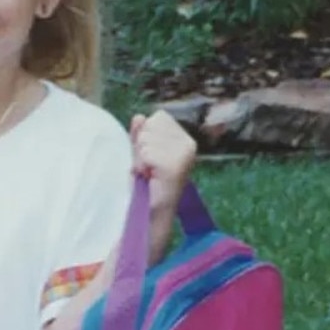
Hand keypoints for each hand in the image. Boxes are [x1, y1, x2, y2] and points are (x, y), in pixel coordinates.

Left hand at [131, 110, 197, 263]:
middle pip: (152, 124)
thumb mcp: (140, 153)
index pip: (158, 117)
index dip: (146, 136)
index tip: (149, 158)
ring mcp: (185, 155)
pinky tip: (148, 177)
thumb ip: (140, 134)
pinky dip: (141, 165)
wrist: (150, 213)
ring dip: (140, 157)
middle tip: (147, 167)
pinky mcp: (175, 166)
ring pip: (147, 138)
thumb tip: (139, 117)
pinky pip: (146, 152)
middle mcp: (190, 144)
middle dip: (142, 145)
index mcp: (185, 139)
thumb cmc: (146, 184)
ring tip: (148, 173)